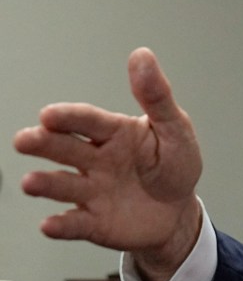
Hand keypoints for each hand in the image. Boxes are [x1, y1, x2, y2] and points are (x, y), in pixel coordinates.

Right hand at [14, 47, 202, 280]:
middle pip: (65, 148)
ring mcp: (91, 191)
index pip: (88, 121)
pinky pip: (74, 223)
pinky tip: (50, 224)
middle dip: (43, 143)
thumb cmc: (175, 165)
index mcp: (115, 133)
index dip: (70, 117)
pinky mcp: (93, 222)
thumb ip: (157, 96)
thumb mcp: (175, 129)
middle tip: (25, 139)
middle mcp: (95, 160)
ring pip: (63, 185)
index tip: (49, 114)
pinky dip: (60, 225)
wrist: (178, 212)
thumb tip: (142, 55)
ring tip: (31, 182)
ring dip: (45, 183)